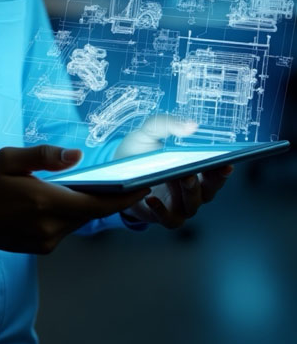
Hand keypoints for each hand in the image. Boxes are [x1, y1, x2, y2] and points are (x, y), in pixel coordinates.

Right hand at [0, 145, 151, 253]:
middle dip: (109, 199)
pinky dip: (71, 214)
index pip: (96, 205)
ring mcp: (45, 240)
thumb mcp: (10, 158)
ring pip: (79, 221)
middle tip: (126, 182)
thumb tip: (77, 155)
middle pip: (91, 214)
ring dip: (87, 206)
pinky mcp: (41, 247)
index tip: (143, 188)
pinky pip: (65, 228)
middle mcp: (48, 226)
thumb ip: (45, 156)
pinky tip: (69, 200)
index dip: (123, 199)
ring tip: (98, 187)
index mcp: (44, 202)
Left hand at [114, 114, 233, 228]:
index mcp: (194, 168)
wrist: (116, 173)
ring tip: (184, 177)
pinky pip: (170, 219)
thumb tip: (191, 125)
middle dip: (213, 179)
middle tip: (208, 166)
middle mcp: (191, 188)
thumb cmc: (138, 152)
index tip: (228, 160)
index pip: (216, 170)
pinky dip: (162, 210)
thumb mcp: (149, 132)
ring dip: (190, 191)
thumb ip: (167, 125)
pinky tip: (152, 198)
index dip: (224, 166)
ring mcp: (179, 204)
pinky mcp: (163, 216)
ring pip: (193, 204)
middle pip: (210, 189)